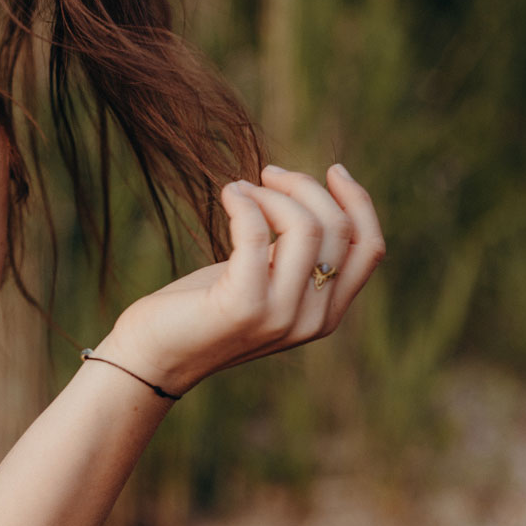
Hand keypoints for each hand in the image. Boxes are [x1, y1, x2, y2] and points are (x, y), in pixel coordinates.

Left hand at [106, 163, 384, 393]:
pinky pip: (256, 232)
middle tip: (266, 175)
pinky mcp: (243, 305)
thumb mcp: (264, 280)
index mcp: (326, 313)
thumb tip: (309, 196)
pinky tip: (228, 194)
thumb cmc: (206, 306)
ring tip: (240, 190)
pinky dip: (244, 201)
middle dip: (304, 186)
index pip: (370, 249)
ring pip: (305, 226)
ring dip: (270, 193)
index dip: (359, 202)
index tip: (334, 170)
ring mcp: (281, 316)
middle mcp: (312, 320)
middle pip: (338, 228)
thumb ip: (294, 256)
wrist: (155, 354)